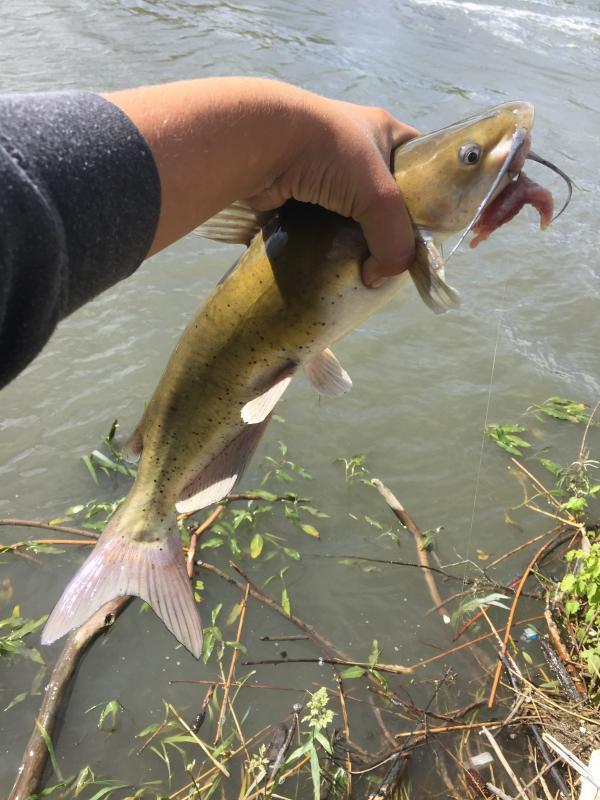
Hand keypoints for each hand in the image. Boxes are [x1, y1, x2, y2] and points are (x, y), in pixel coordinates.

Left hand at [244, 97, 419, 286]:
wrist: (262, 144)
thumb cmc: (330, 154)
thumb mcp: (379, 196)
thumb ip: (393, 240)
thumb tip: (378, 277)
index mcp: (383, 132)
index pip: (420, 162)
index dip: (429, 193)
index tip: (428, 229)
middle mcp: (354, 147)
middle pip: (384, 193)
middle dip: (388, 223)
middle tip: (393, 253)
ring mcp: (323, 169)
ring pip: (350, 210)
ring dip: (355, 235)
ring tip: (363, 262)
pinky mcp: (297, 190)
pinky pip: (320, 221)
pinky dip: (326, 239)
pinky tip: (331, 258)